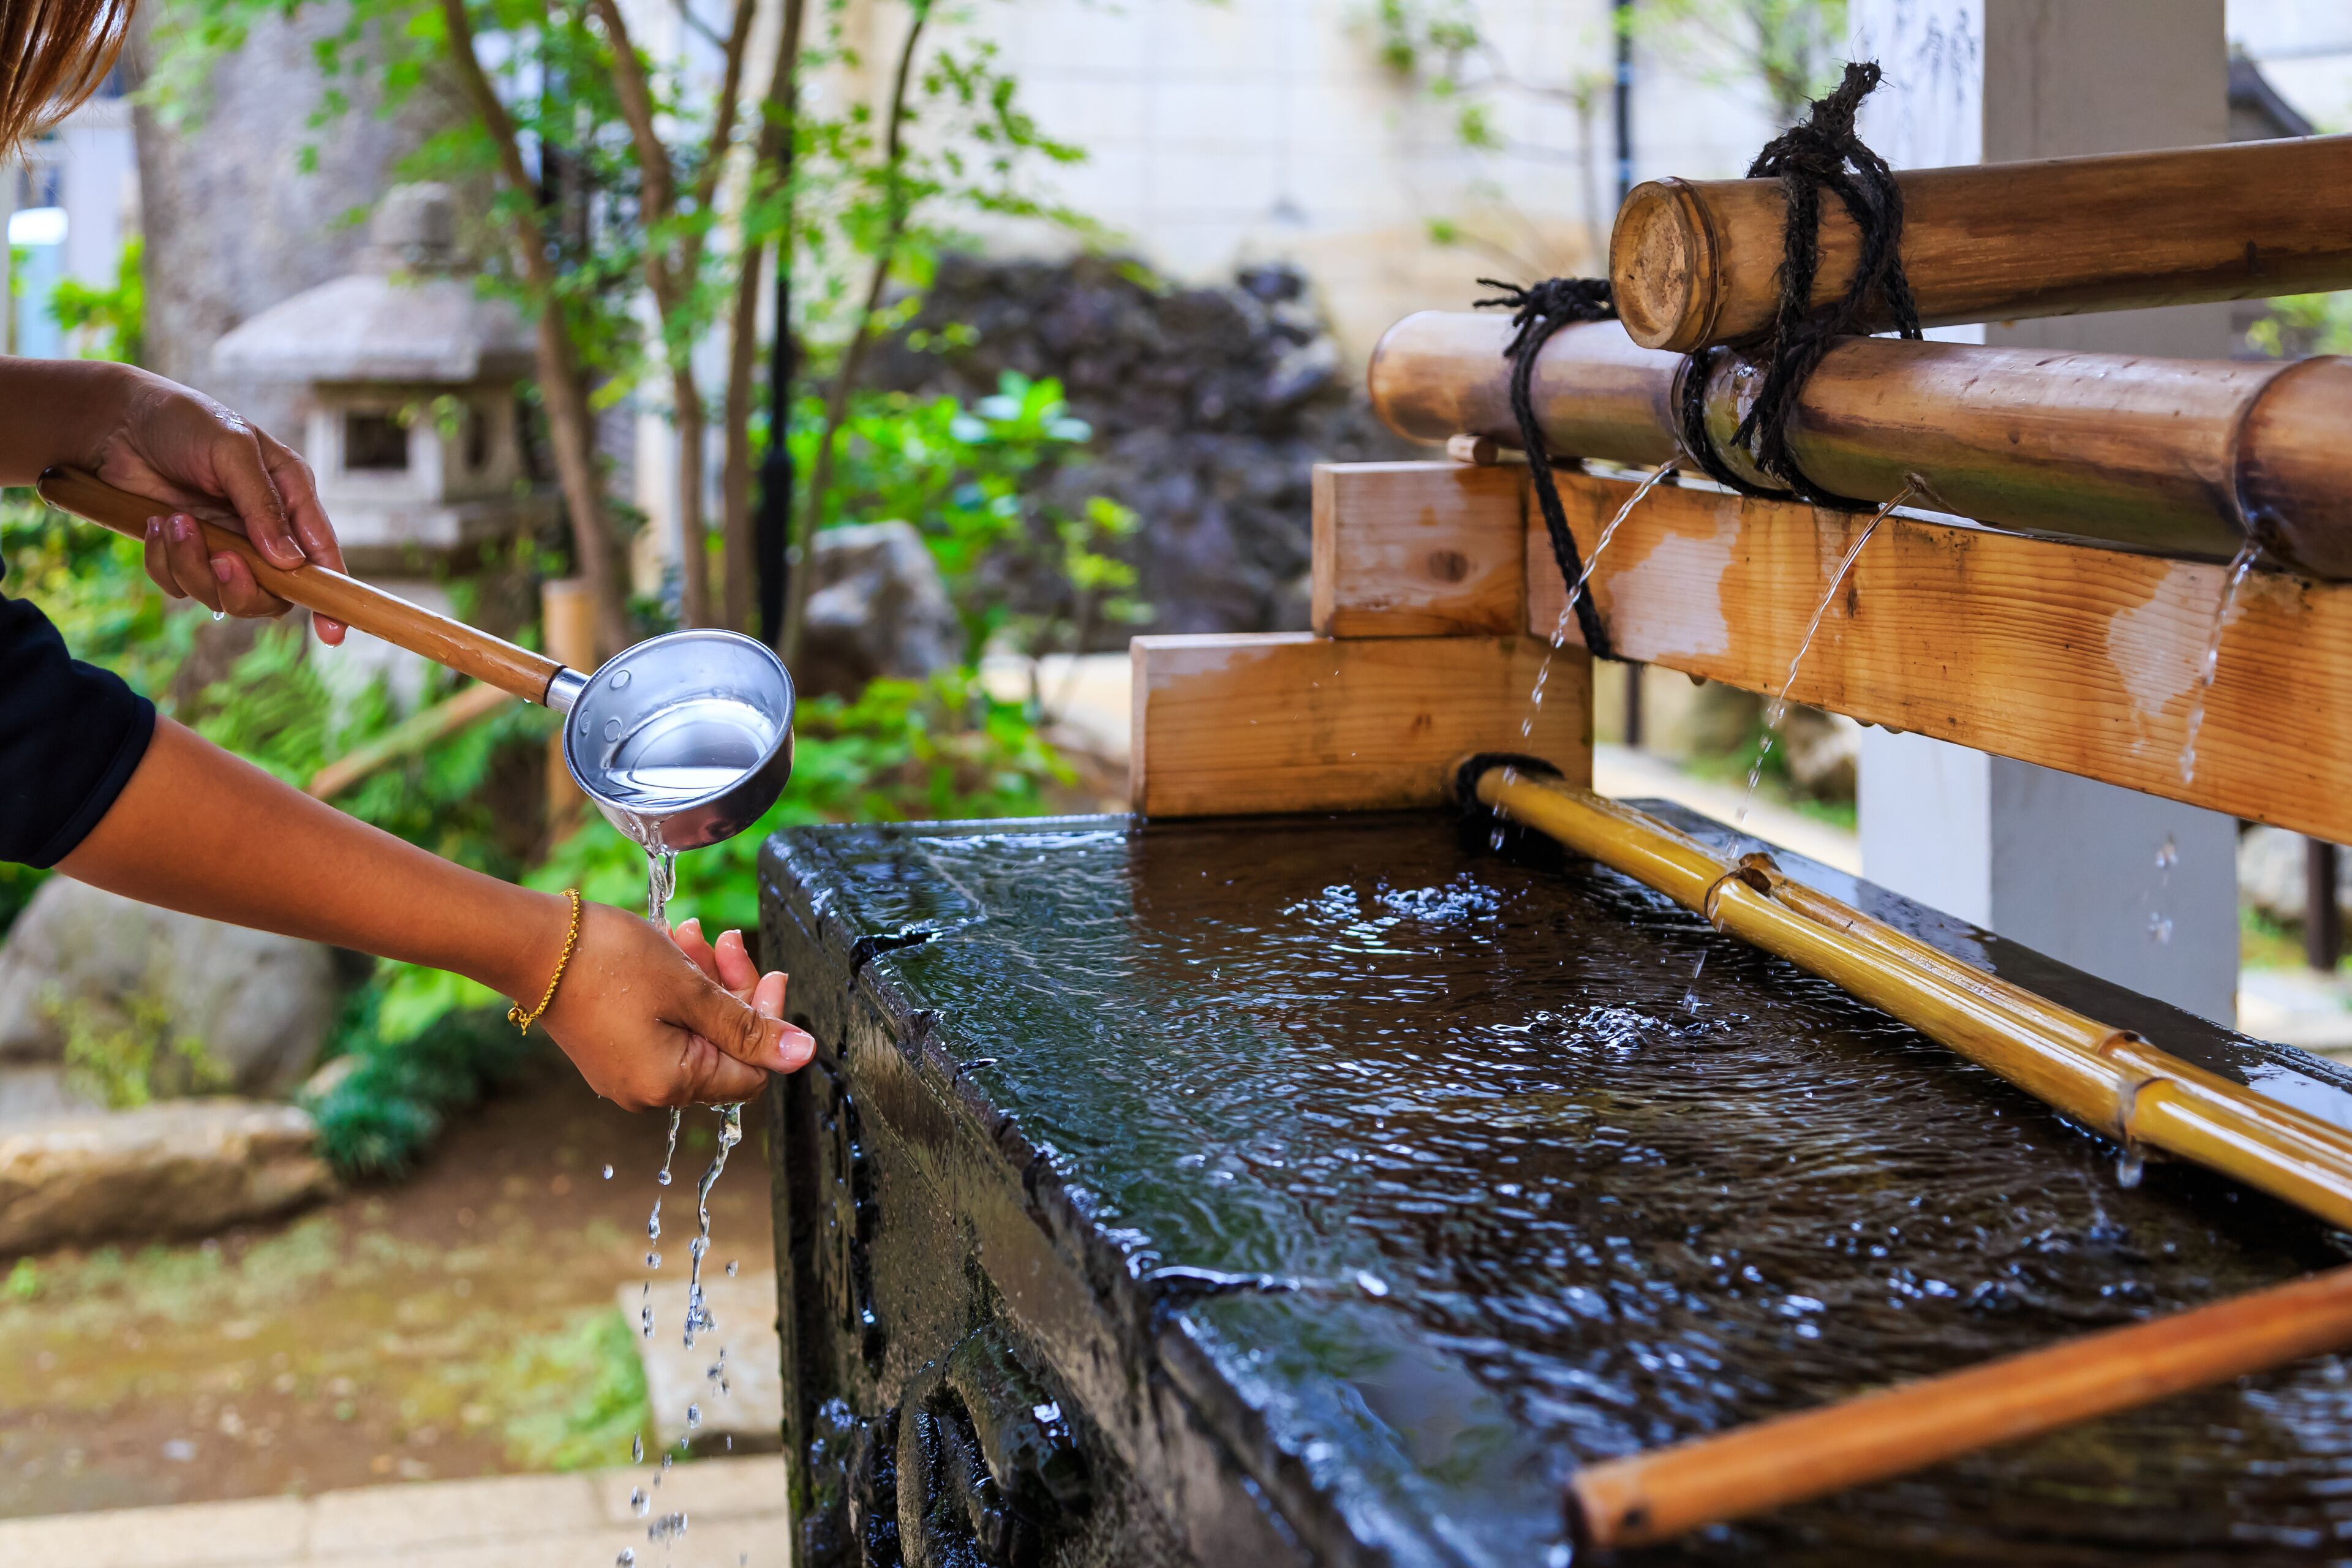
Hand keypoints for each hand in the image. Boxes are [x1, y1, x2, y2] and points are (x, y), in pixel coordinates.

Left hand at [82, 365, 349, 644]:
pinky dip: (164, 561)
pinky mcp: (185, 553)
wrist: (115, 420)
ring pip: (221, 594)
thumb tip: (290, 562)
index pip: (320, 555)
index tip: (332, 633)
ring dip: (192, 565)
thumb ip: (262, 505)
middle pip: (272, 593)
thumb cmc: (184, 421)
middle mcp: (262, 529)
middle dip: (241, 586)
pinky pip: (180, 585)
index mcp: (290, 497)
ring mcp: (223, 545)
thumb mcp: (231, 450)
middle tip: (220, 559)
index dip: (329, 595)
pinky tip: (156, 524)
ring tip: (174, 521)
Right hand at [535, 901, 815, 1109]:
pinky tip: (670, 948)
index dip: (767, 1021)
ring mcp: (626, 1073)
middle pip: (722, 1047)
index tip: (770, 971)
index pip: (752, 1070)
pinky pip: (661, 1026)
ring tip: (691, 934)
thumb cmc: (610, 962)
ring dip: (704, 982)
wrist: (529, 945)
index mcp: (672, 1084)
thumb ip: (749, 1027)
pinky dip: (675, 990)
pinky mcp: (610, 1050)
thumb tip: (804, 1055)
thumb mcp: (691, 990)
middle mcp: (647, 1091)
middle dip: (732, 991)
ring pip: (693, 1029)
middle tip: (727, 941)